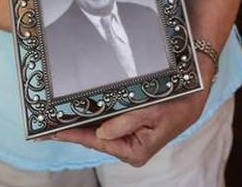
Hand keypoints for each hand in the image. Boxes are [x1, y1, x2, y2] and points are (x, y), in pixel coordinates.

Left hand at [50, 57, 213, 166]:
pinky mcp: (129, 124)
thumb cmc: (180, 103)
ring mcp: (129, 135)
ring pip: (98, 129)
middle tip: (46, 123)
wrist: (196, 89)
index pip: (97, 142)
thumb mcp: (156, 112)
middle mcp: (130, 146)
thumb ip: (128, 122)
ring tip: (55, 116)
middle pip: (94, 138)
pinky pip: (106, 120)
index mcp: (136, 151)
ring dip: (80, 121)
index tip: (53, 129)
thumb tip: (100, 132)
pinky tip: (77, 108)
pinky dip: (92, 114)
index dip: (74, 134)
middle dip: (72, 129)